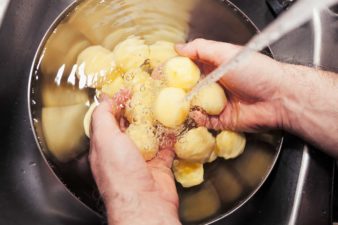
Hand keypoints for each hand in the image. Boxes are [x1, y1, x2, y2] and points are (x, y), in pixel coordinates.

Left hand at [89, 98, 179, 224]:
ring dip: (156, 121)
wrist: (145, 202)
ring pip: (149, 134)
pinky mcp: (159, 164)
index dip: (117, 102)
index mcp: (105, 145)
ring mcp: (142, 158)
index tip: (128, 89)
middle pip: (130, 124)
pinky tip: (175, 124)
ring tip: (163, 104)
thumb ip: (103, 117)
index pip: (109, 118)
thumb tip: (106, 99)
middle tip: (148, 93)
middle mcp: (122, 151)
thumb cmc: (121, 172)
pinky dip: (171, 136)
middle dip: (138, 108)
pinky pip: (166, 146)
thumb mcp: (105, 138)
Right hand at [176, 39, 337, 152]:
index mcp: (215, 67)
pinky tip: (194, 114)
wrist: (278, 97)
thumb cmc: (254, 72)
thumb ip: (200, 49)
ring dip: (185, 106)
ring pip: (195, 106)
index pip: (190, 67)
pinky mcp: (223, 120)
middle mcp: (215, 85)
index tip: (160, 73)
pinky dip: (198, 118)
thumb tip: (178, 48)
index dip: (175, 70)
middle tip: (161, 94)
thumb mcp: (225, 53)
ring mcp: (219, 103)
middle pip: (190, 88)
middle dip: (176, 91)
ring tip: (173, 107)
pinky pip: (206, 121)